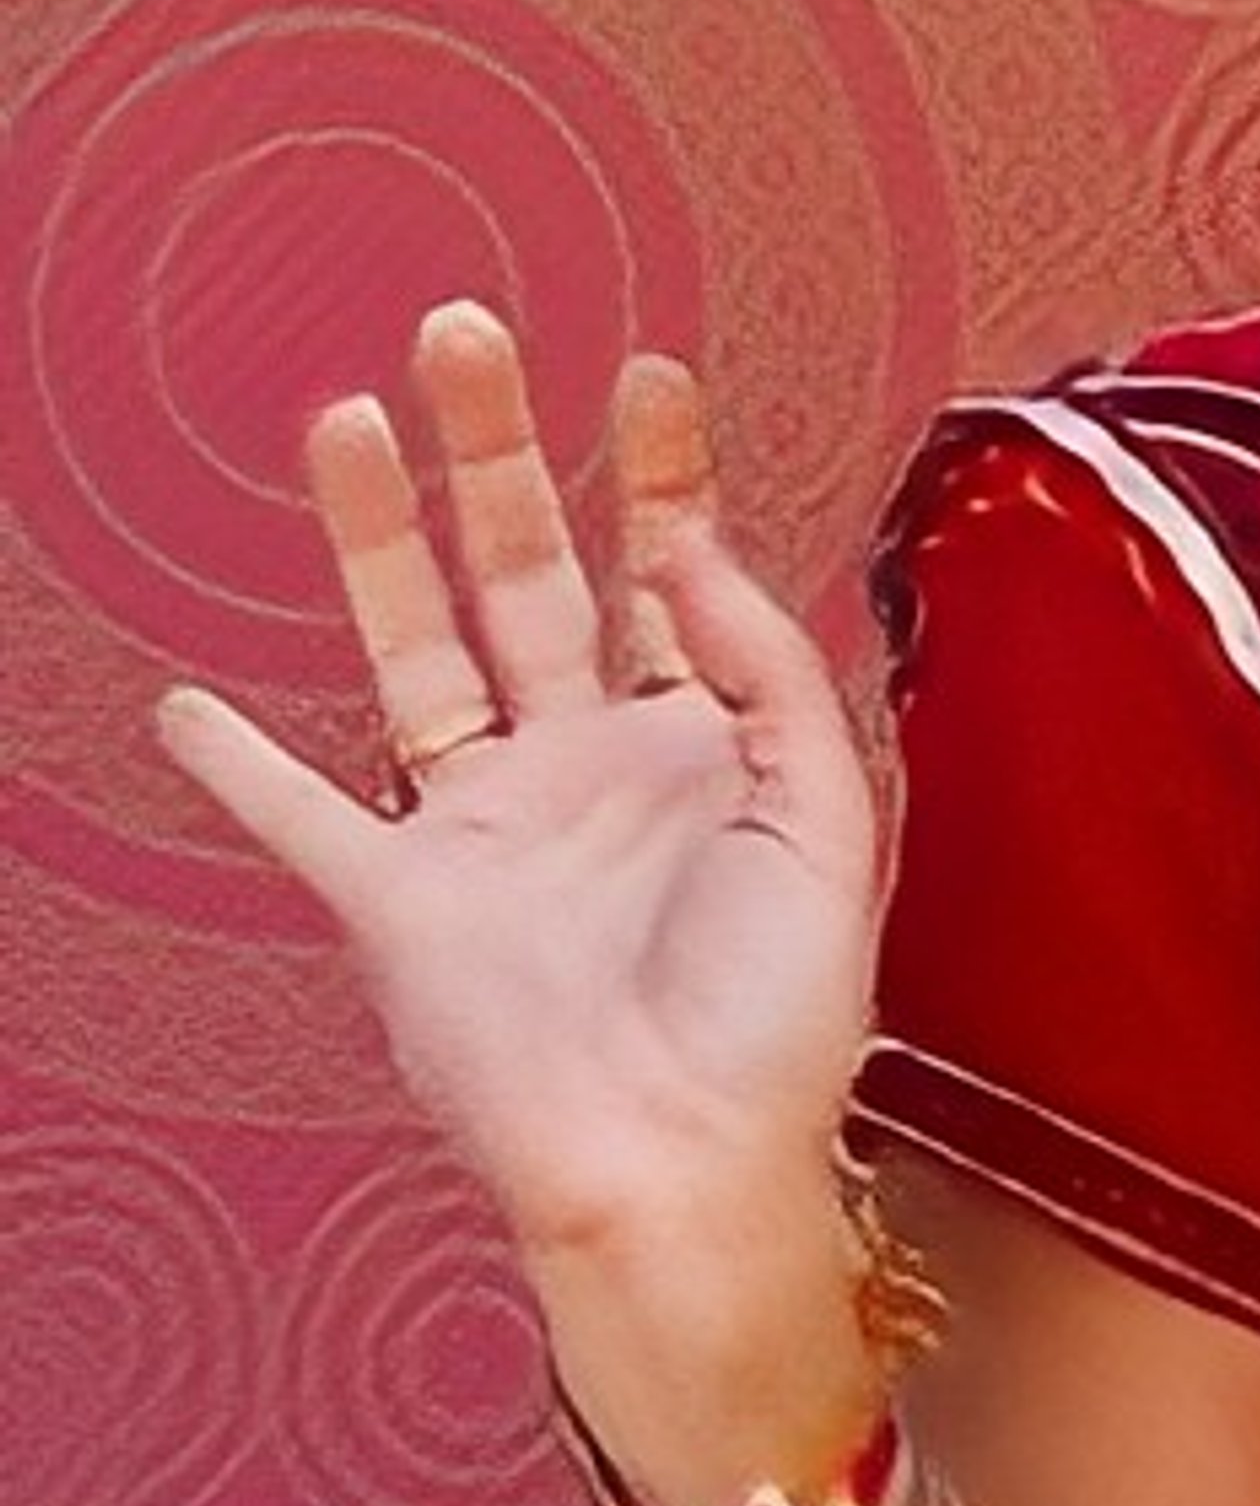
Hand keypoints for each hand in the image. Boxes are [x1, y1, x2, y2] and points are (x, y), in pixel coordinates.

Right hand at [153, 306, 877, 1264]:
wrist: (691, 1173)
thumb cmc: (781, 1021)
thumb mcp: (825, 818)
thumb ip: (765, 672)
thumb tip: (692, 547)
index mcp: (699, 736)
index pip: (670, 562)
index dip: (657, 467)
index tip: (646, 369)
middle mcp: (585, 760)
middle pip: (530, 566)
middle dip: (497, 449)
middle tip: (463, 332)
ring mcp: (486, 827)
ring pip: (416, 648)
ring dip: (379, 538)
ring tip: (343, 422)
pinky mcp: (403, 910)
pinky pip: (306, 823)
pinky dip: (242, 771)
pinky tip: (188, 708)